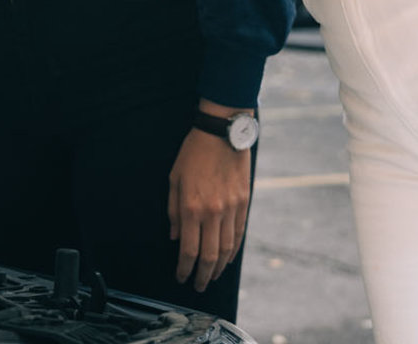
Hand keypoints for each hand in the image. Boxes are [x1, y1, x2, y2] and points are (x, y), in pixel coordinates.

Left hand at [169, 113, 251, 290]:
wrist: (222, 132)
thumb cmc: (194, 153)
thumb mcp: (174, 179)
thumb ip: (173, 211)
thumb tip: (174, 236)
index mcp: (191, 208)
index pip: (188, 250)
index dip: (184, 269)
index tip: (180, 277)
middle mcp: (212, 213)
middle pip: (209, 256)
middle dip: (202, 276)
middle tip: (197, 285)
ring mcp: (230, 209)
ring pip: (226, 249)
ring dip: (218, 268)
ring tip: (211, 276)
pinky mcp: (244, 203)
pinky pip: (239, 234)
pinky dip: (233, 250)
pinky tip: (227, 258)